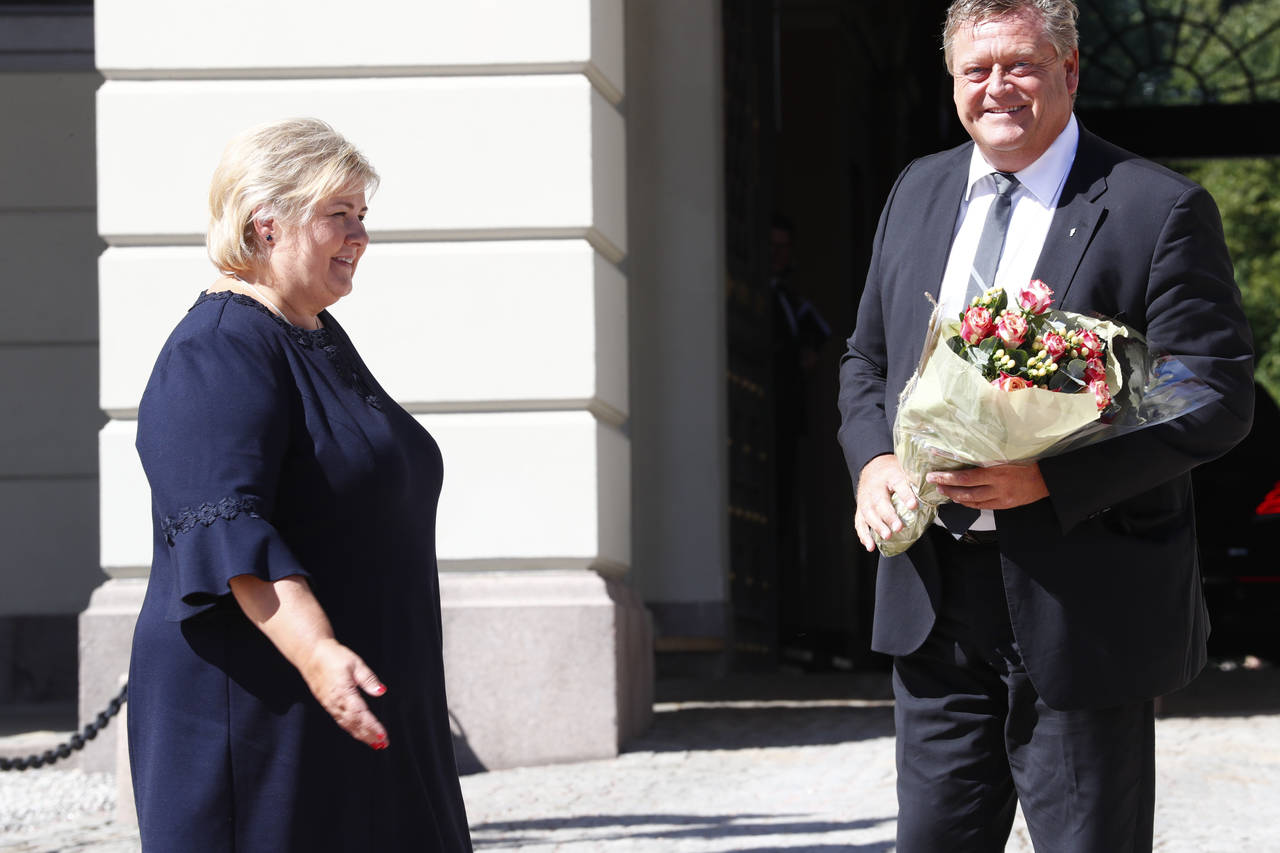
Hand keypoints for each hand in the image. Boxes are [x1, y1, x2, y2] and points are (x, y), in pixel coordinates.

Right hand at [299, 638, 388, 749]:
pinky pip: (340, 720)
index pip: (361, 714)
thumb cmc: (333, 656)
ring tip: (374, 743)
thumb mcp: (355, 663)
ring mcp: (330, 704)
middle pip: (354, 724)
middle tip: (382, 744)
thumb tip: (381, 691)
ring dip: (360, 735)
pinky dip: (351, 729)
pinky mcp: (327, 703)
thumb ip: (368, 679)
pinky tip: (358, 733)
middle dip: (368, 735)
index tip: (382, 736)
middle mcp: (336, 702)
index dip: (372, 727)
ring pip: (347, 725)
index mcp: (343, 692)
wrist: (311, 654)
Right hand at [854, 454, 916, 552]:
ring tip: (887, 536)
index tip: (913, 505)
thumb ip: (917, 482)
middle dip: (889, 516)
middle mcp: (875, 487)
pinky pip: (859, 523)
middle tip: (898, 527)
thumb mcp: (905, 471)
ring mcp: (865, 499)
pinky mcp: (860, 509)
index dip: (905, 495)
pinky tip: (870, 546)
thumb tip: (936, 490)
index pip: (898, 484)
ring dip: (877, 526)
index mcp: (890, 475)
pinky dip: (864, 535)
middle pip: (880, 501)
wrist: (872, 467)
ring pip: (868, 513)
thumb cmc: (893, 472)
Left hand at [926, 462, 1047, 509]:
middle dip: (947, 488)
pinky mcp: (1005, 505)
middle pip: (965, 491)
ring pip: (972, 501)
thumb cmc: (1028, 460)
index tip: (934, 475)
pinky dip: (969, 503)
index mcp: (997, 471)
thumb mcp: (1007, 453)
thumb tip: (964, 452)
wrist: (1047, 477)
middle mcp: (998, 486)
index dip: (947, 477)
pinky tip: (961, 499)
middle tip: (933, 483)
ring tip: (944, 491)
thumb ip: (987, 455)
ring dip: (955, 497)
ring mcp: (1001, 498)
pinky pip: (982, 506)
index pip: (965, 476)